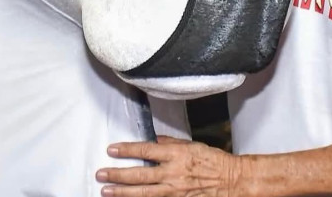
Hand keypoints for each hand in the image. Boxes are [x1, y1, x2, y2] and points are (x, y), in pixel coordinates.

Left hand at [96, 136, 244, 196]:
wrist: (231, 180)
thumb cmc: (212, 160)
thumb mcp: (192, 144)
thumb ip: (171, 143)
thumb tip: (155, 141)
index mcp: (176, 154)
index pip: (145, 151)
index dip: (127, 150)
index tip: (112, 149)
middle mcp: (172, 173)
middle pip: (139, 175)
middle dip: (118, 174)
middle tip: (101, 173)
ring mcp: (174, 190)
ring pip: (143, 193)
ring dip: (123, 192)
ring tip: (106, 191)